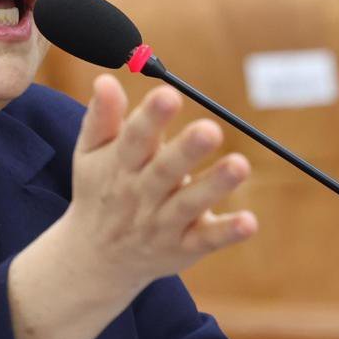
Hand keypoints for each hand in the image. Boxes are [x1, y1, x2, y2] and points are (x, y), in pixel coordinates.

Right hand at [62, 75, 255, 296]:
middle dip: (187, 150)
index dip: (151, 118)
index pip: (134, 139)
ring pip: (189, 204)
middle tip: (210, 129)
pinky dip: (227, 232)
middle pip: (164, 171)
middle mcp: (141, 195)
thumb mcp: (90, 155)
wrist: (96, 259)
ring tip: (240, 165)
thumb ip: (101, 118)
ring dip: (214, 186)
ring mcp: (162, 224)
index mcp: (119, 167)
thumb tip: (106, 79)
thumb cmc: (100, 192)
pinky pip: (207, 240)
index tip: (168, 94)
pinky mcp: (183, 247)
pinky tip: (249, 222)